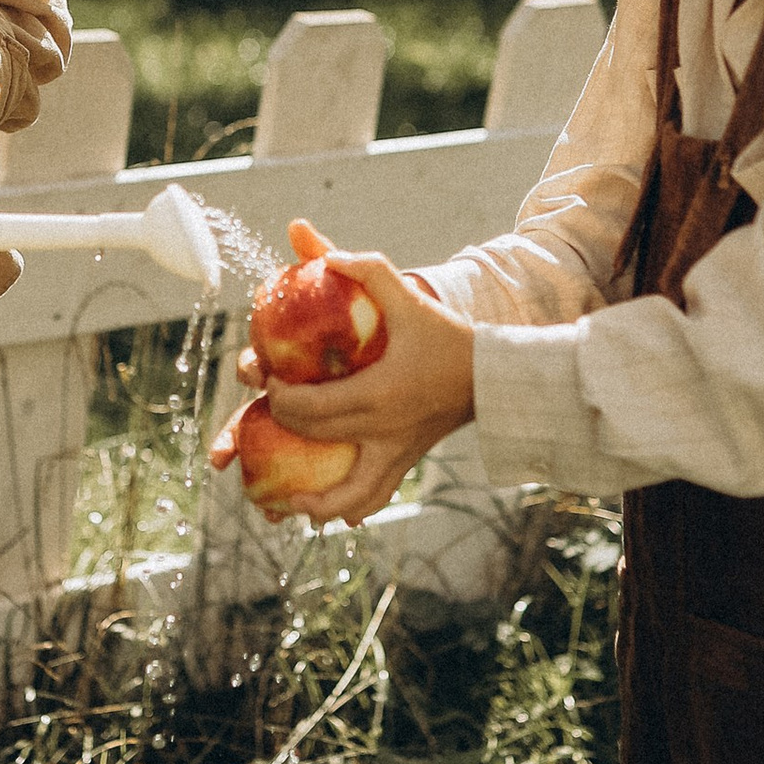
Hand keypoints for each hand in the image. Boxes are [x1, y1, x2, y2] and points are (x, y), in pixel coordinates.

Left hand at [208, 217, 476, 525]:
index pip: (311, 406)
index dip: (280, 398)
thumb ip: (367, 269)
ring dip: (316, 503)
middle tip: (269, 410)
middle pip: (317, 438)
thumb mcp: (409, 298)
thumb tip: (315, 247)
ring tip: (288, 503)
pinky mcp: (407, 463)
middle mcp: (384, 432)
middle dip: (281, 426)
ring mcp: (397, 454)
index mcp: (378, 394)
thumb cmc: (448, 336)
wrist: (495, 377)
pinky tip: (328, 516)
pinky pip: (374, 497)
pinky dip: (350, 510)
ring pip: (351, 495)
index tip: (270, 382)